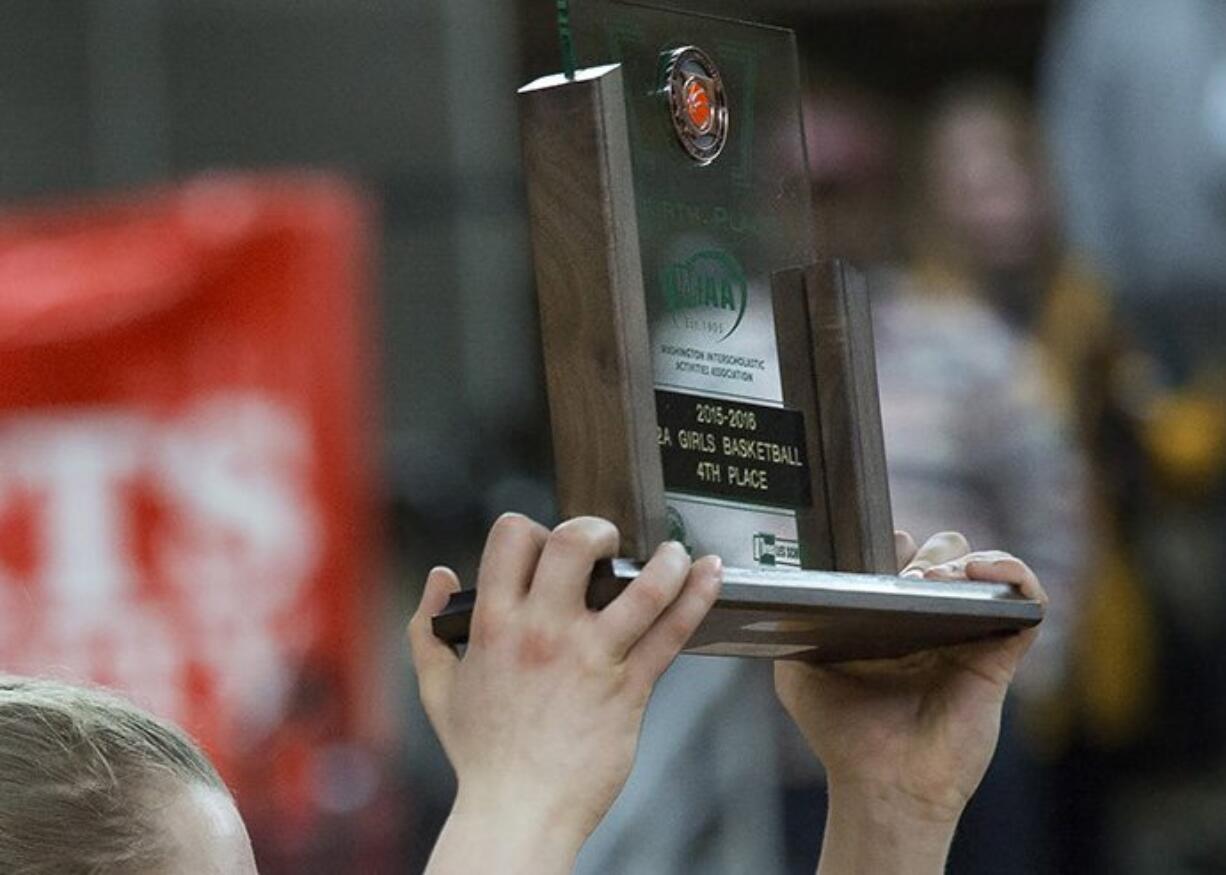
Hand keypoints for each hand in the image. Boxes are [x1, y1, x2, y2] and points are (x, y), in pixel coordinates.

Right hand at [408, 514, 721, 874]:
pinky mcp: (629, 688)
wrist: (517, 813)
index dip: (533, 529)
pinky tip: (710, 573)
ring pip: (641, 586)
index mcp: (495, 624)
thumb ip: (429, 628)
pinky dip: (697, 596)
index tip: (548, 547)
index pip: (513, 537)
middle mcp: (544, 631)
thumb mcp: (438, 688)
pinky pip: (671, 633)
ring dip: (665, 559)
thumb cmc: (482, 756)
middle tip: (607, 544)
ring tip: (673, 552)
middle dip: (596, 528)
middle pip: (575, 542)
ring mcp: (591, 657)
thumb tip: (440, 578)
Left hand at [774, 531, 1045, 874]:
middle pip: (946, 552)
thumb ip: (796, 626)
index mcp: (889, 616)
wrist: (881, 783)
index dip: (895, 544)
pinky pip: (1027, 600)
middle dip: (930, 552)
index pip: (903, 555)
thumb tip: (801, 586)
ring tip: (935, 583)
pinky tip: (983, 572)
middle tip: (910, 578)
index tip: (882, 552)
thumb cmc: (842, 732)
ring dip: (963, 560)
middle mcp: (931, 620)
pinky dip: (1015, 573)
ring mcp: (968, 635)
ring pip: (984, 567)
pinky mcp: (999, 655)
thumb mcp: (797, 671)